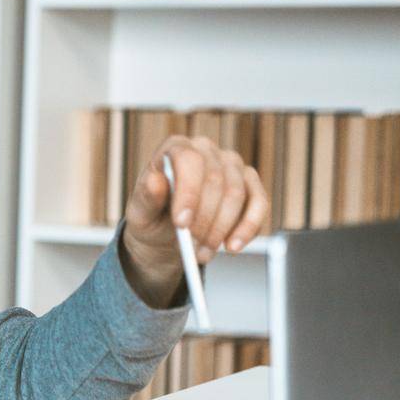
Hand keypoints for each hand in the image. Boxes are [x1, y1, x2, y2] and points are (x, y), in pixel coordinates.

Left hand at [120, 135, 270, 306]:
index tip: (182, 223)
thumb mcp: (140, 213)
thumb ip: (146, 197)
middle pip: (215, 180)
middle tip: (191, 248)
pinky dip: (247, 228)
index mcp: (175, 147)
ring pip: (236, 195)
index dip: (188, 192)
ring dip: (220, 230)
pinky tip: (232, 246)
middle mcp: (206, 150)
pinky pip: (259, 204)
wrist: (168, 234)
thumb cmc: (153, 217)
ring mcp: (231, 164)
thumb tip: (154, 181)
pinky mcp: (251, 184)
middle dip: (204, 220)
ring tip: (202, 252)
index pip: (188, 159)